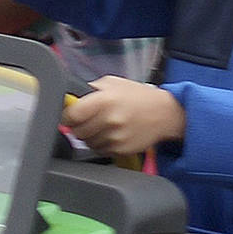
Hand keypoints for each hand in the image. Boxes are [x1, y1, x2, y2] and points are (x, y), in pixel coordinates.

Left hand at [65, 78, 184, 155]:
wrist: (165, 114)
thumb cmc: (139, 97)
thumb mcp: (114, 83)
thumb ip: (91, 89)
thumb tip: (73, 98)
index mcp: (104, 100)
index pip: (71, 115)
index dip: (67, 116)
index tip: (70, 116)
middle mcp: (109, 120)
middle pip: (77, 132)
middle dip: (80, 126)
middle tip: (88, 120)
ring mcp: (115, 137)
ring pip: (88, 143)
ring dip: (91, 136)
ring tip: (103, 127)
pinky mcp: (121, 150)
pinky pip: (101, 151)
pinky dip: (103, 144)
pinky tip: (113, 134)